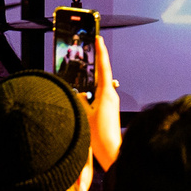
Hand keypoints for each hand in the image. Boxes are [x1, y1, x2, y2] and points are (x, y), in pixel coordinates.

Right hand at [88, 35, 123, 171]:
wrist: (113, 152)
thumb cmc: (101, 137)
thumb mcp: (84, 116)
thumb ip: (80, 102)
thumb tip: (78, 94)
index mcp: (106, 94)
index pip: (103, 67)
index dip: (101, 51)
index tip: (98, 38)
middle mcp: (111, 96)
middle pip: (102, 74)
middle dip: (95, 63)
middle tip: (89, 49)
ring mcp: (111, 104)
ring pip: (99, 86)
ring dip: (91, 80)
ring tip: (81, 73)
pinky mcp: (109, 112)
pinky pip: (98, 96)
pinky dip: (91, 92)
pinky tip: (83, 96)